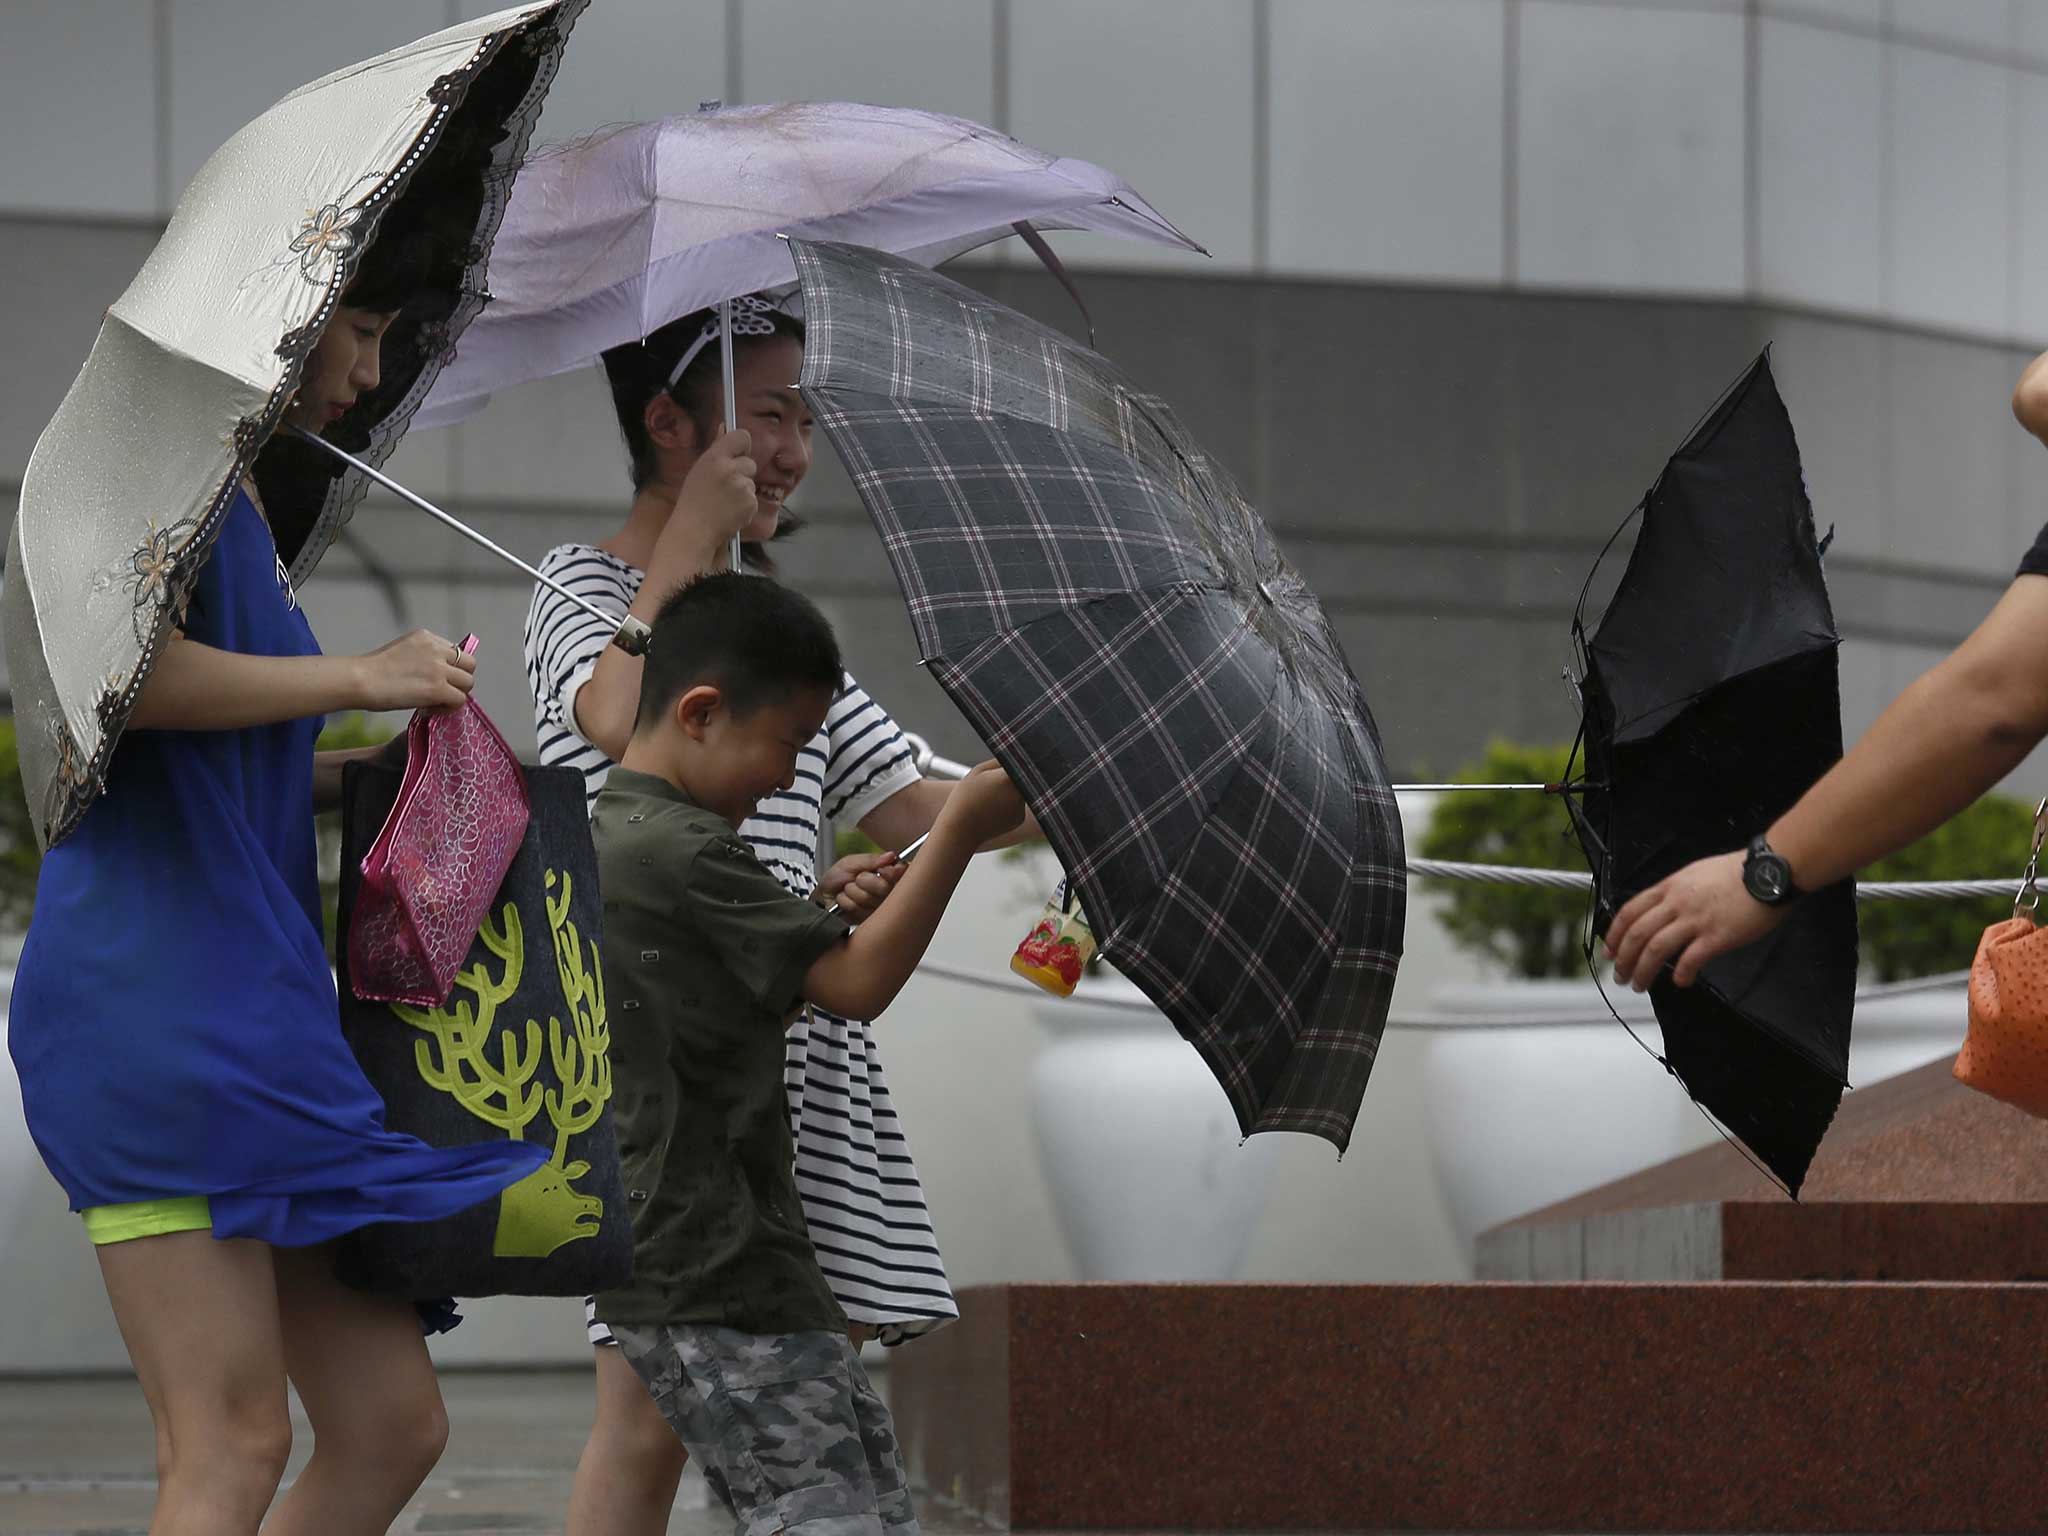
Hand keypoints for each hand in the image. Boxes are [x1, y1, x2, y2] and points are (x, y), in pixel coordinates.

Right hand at [355, 629, 475, 712]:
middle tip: (441, 693)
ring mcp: (439, 668)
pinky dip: (448, 709)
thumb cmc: (372, 672)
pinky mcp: (438, 687)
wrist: (359, 680)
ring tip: (434, 704)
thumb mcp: (402, 653)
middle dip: (459, 680)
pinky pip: (460, 700)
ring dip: (455, 695)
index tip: (433, 681)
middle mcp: (436, 648)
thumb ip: (422, 659)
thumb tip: (438, 678)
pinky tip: (428, 710)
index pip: (455, 652)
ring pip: (468, 683)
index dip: (449, 669)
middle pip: (469, 664)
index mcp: (426, 637)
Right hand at [659, 429, 756, 564]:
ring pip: (751, 482)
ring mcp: (742, 487)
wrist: (695, 530)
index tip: (738, 452)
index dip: (742, 444)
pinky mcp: (751, 503)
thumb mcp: (700, 469)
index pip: (742, 436)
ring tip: (724, 501)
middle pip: (750, 462)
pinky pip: (753, 499)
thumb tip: (725, 426)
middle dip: (742, 473)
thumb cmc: (693, 500)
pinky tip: (730, 511)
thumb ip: (716, 447)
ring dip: (743, 491)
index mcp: (715, 457)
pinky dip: (745, 505)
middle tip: (725, 486)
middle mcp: (730, 469)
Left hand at [818, 852, 903, 923]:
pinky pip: (859, 910)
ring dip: (852, 892)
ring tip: (848, 891)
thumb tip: (890, 856)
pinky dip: (847, 903)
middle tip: (856, 879)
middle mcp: (887, 892)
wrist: (823, 896)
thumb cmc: (837, 877)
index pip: (901, 872)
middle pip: (883, 887)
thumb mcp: (851, 862)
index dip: (890, 872)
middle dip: (863, 881)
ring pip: (868, 898)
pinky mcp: (869, 919)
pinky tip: (847, 903)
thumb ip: (870, 860)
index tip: (881, 871)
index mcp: (886, 874)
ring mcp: (878, 907)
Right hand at [945, 761, 1025, 846]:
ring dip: (1009, 790)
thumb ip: (999, 761)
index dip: (1015, 761)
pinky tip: (992, 809)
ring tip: (988, 797)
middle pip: (1023, 777)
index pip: (1021, 763)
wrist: (961, 829)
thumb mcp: (978, 771)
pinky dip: (1007, 805)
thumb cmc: (965, 797)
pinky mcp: (1019, 818)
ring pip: (1020, 791)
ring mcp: (1021, 807)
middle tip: (992, 782)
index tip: (1005, 764)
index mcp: (1008, 778)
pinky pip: (1017, 805)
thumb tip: (1016, 757)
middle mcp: (1019, 793)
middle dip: (1011, 776)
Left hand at [1604, 850, 1787, 989]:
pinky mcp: (1717, 936)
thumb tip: (1661, 912)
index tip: (1610, 952)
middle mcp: (1677, 903)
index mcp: (1669, 887)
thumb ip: (1675, 893)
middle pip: (1637, 934)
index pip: (1629, 912)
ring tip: (1641, 985)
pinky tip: (1681, 981)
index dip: (1615, 935)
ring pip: (1656, 949)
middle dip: (1624, 960)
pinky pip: (1690, 959)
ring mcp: (1696, 920)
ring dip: (1643, 971)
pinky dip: (1680, 974)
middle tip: (1621, 976)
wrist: (1768, 872)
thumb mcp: (1694, 874)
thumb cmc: (1736, 873)